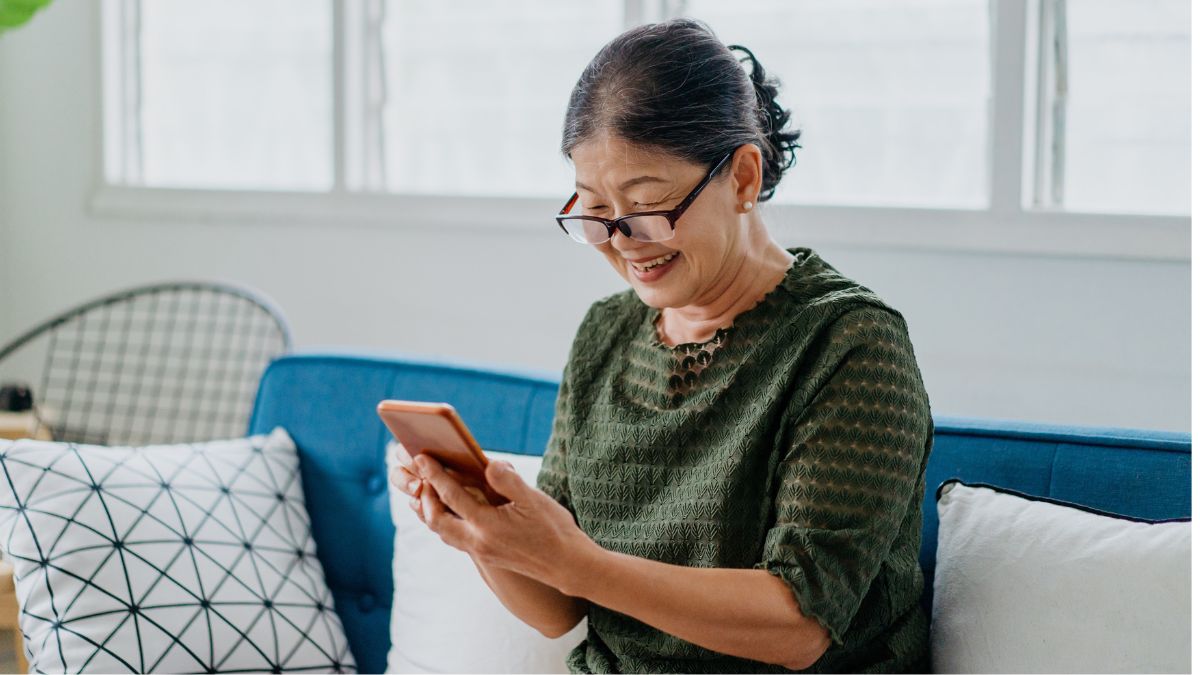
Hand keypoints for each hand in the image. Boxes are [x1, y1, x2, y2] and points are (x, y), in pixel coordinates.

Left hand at [398, 451, 593, 592]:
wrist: (567, 566)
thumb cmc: (554, 530)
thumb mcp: (534, 500)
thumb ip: (508, 481)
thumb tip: (489, 464)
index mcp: (488, 526)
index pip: (452, 496)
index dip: (435, 475)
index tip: (421, 458)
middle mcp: (478, 542)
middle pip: (437, 520)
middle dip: (425, 497)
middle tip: (422, 476)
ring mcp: (481, 552)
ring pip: (444, 533)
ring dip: (431, 513)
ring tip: (427, 493)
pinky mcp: (487, 556)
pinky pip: (455, 539)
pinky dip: (445, 524)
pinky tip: (451, 513)